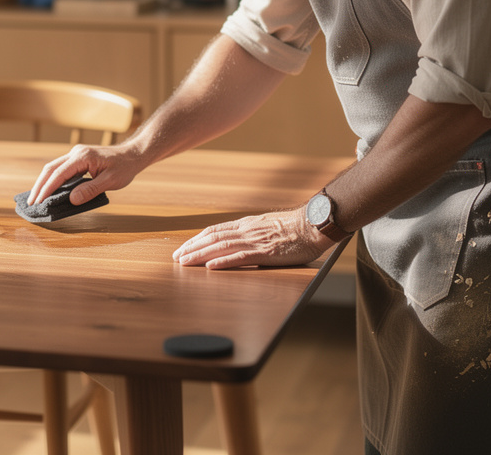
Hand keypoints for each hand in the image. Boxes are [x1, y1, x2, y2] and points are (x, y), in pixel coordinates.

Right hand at [27, 143, 146, 205]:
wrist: (133, 154)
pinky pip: (60, 169)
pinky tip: (48, 189)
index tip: (38, 201)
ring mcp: (76, 154)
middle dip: (40, 186)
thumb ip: (91, 190)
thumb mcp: (111, 181)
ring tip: (36, 198)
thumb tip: (72, 200)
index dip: (47, 189)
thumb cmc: (125, 167)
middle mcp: (76, 153)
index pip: (59, 174)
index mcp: (83, 157)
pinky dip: (52, 179)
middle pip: (50, 169)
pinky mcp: (78, 158)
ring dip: (44, 182)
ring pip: (53, 168)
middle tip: (31, 202)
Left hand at [172, 207, 331, 268]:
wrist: (313, 224)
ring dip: (200, 255)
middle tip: (176, 257)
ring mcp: (255, 241)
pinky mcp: (265, 253)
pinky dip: (223, 262)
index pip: (215, 230)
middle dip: (192, 248)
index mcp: (247, 224)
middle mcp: (246, 231)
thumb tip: (242, 240)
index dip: (197, 239)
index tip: (184, 247)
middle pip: (213, 238)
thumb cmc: (296, 227)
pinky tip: (210, 267)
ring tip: (185, 262)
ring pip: (221, 247)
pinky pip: (240, 257)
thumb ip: (254, 232)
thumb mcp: (268, 225)